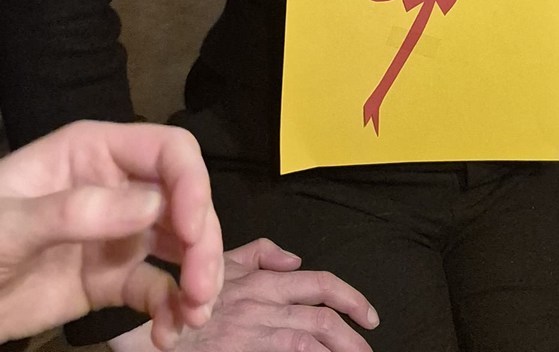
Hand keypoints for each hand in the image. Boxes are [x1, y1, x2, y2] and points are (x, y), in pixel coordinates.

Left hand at [0, 120, 221, 348]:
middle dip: (202, 243)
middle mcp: (118, 186)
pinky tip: (169, 335)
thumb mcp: (11, 223)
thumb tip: (153, 206)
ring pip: (180, 245)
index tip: (191, 232)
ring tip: (193, 318)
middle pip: (185, 201)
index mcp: (96, 152)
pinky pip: (155, 288)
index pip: (168, 152)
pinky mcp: (110, 279)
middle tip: (202, 291)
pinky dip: (170, 310)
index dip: (191, 184)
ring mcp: (117, 235)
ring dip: (197, 278)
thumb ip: (76, 211)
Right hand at [160, 238, 379, 350]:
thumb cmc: (183, 300)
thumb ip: (257, 255)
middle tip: (369, 350)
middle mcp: (263, 305)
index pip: (319, 284)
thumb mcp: (220, 267)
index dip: (350, 298)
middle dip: (353, 337)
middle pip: (322, 318)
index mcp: (262, 281)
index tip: (369, 316)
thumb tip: (295, 259)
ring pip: (309, 342)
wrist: (150, 334)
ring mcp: (253, 335)